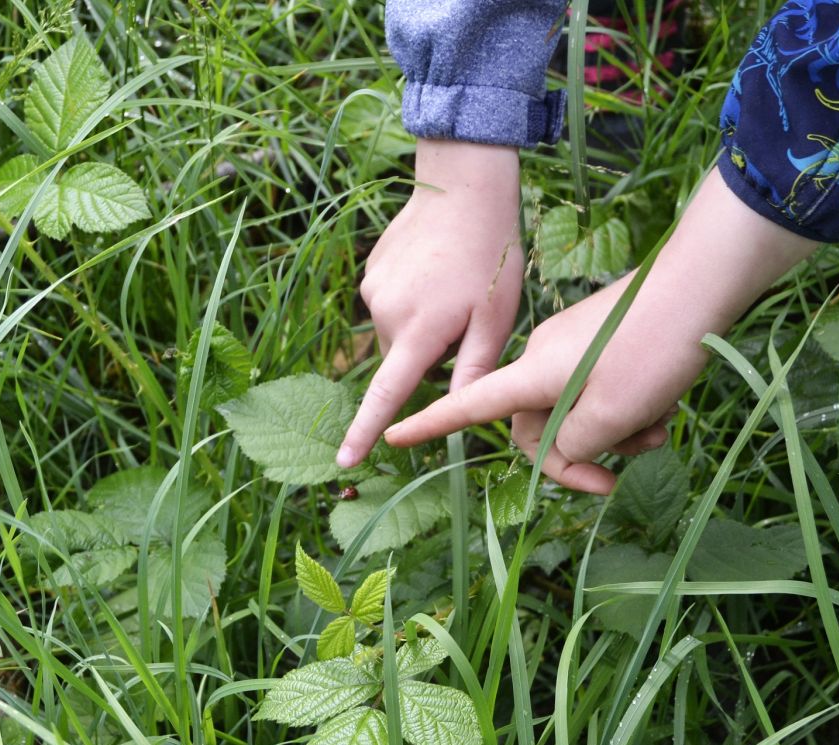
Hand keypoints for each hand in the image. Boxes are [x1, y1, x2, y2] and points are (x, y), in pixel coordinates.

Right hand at [336, 140, 523, 468]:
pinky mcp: (370, 272)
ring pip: (395, 335)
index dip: (365, 431)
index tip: (343, 462)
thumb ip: (473, 370)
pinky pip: (390, 306)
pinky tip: (435, 275)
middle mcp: (385, 312)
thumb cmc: (491, 256)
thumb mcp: (495, 319)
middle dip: (428, 358)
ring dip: (419, 329)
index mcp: (419, 330)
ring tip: (451, 292)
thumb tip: (457, 416)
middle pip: (400, 363)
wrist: (464, 187)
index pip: (387, 394)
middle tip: (465, 322)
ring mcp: (373, 289)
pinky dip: (410, 304)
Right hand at [384, 170, 818, 492]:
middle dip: (579, 455)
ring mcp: (573, 347)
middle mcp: (543, 359)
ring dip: (613, 433)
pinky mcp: (601, 340)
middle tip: (622, 471)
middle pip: (538, 424)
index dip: (430, 424)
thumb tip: (566, 449)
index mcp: (532, 374)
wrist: (699, 284)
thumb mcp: (610, 414)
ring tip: (657, 430)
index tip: (392, 438)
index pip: (468, 405)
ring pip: (578, 409)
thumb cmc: (648, 349)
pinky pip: (600, 387)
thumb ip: (575, 445)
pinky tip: (663, 407)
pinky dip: (627, 408)